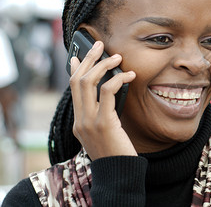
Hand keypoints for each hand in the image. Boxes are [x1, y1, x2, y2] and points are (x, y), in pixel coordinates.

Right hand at [69, 40, 136, 159]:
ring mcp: (89, 121)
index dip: (74, 70)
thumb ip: (103, 114)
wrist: (118, 173)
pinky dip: (118, 79)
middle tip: (100, 45)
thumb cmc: (117, 152)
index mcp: (79, 122)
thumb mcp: (105, 132)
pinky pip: (108, 92)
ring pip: (88, 82)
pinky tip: (129, 76)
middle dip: (88, 59)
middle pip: (77, 80)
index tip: (77, 56)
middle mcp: (80, 120)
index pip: (72, 89)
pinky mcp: (104, 123)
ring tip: (118, 57)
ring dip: (103, 65)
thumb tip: (110, 92)